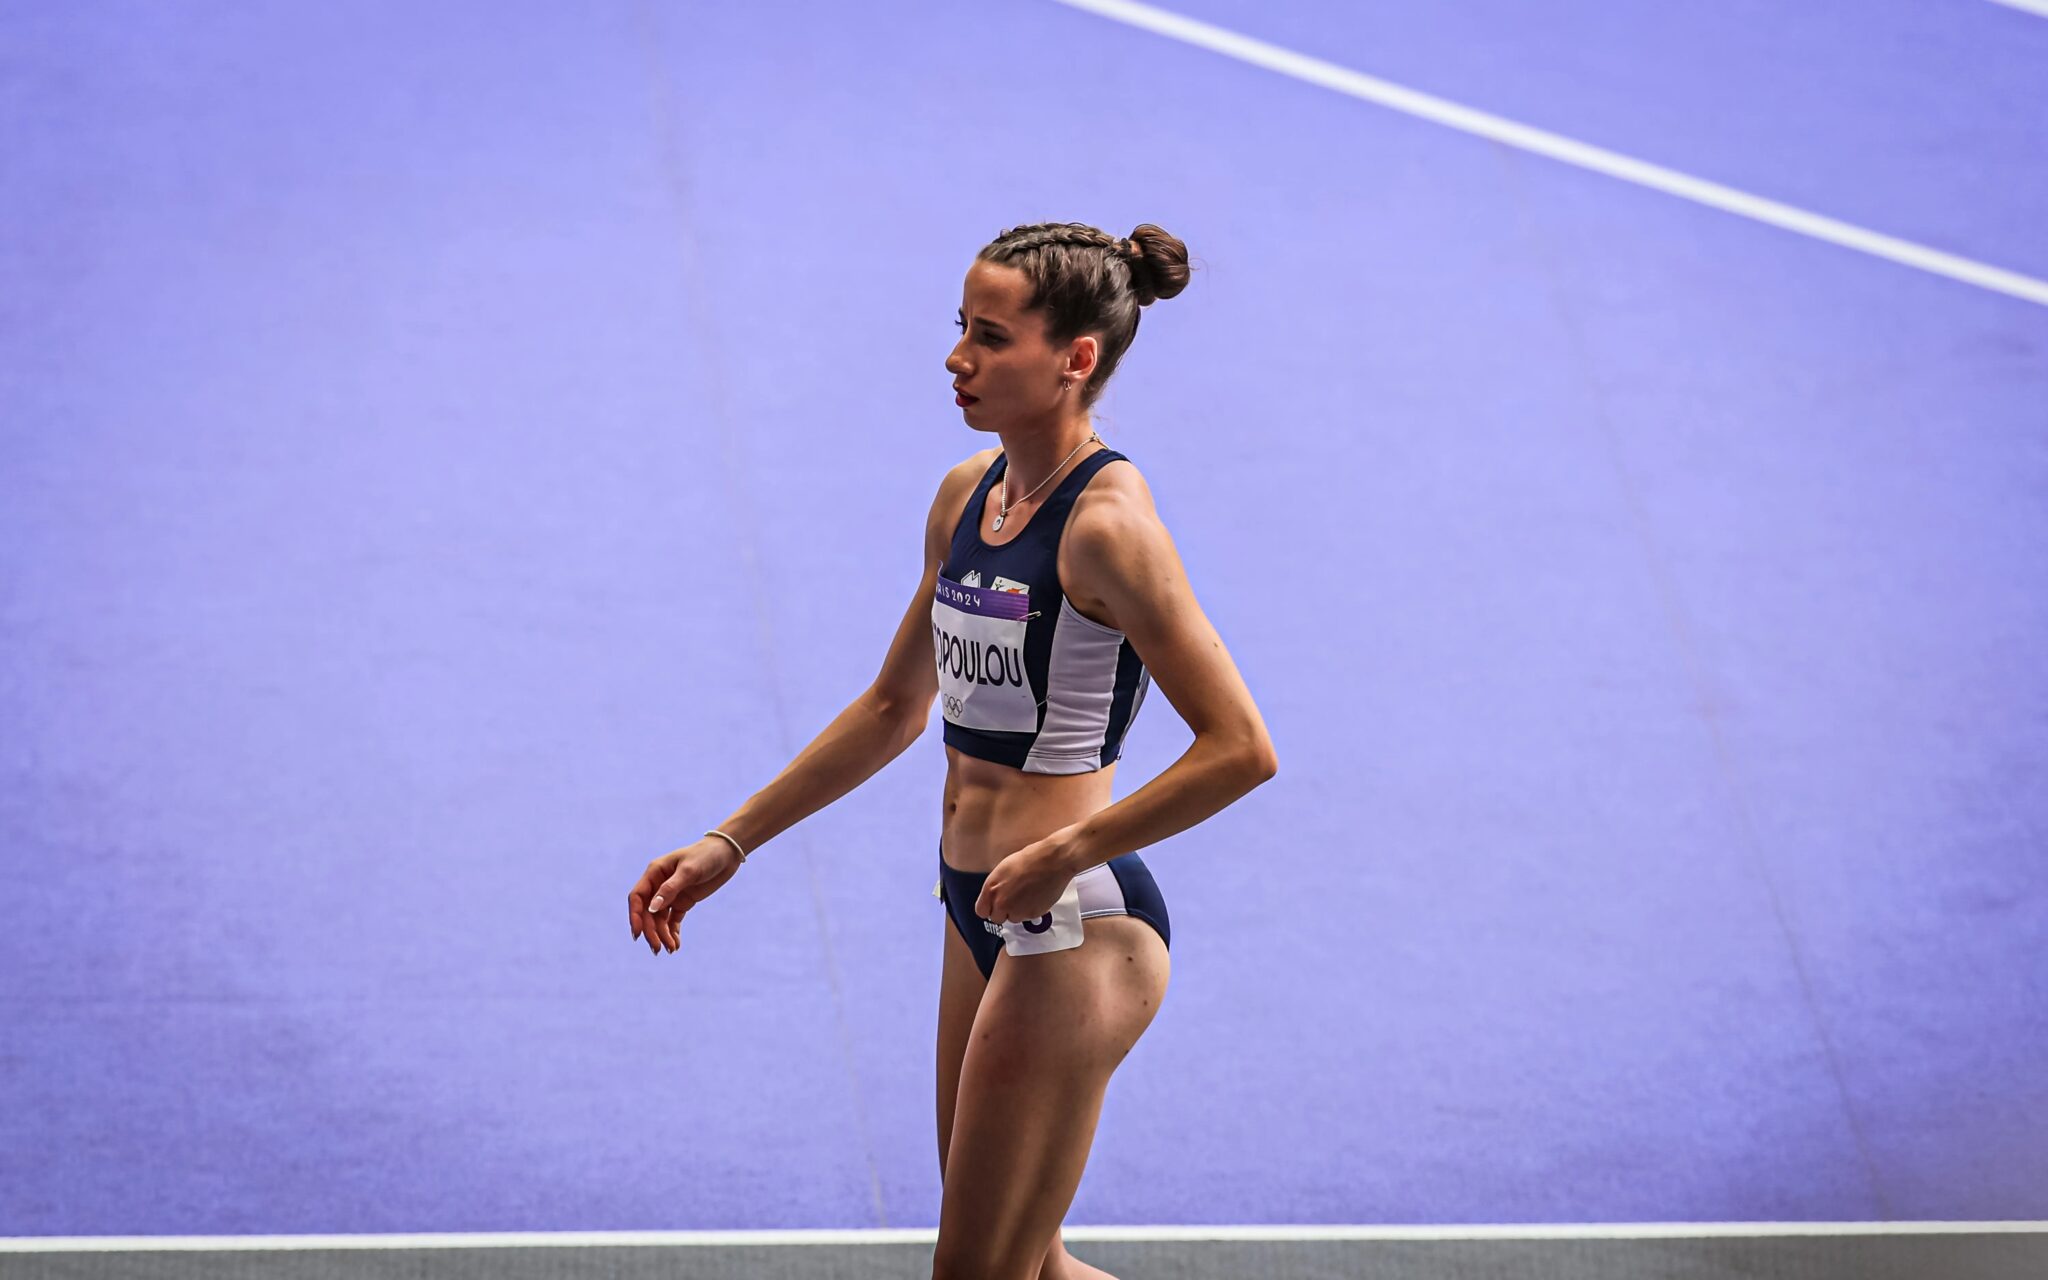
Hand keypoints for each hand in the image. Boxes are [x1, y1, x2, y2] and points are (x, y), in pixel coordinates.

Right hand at [628, 837, 742, 955]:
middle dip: (651, 931)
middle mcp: (659, 885)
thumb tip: (651, 908)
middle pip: (648, 912)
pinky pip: (673, 920)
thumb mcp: (689, 871)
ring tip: (670, 949)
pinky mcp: (683, 902)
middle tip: (658, 948)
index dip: (635, 916)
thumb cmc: (705, 856)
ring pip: (660, 919)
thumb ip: (670, 889)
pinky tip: (676, 945)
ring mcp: (671, 894)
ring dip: (662, 935)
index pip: (637, 897)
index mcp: (655, 873)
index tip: (638, 934)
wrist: (727, 854)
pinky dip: (673, 932)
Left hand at [973, 833, 1081, 924]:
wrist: (1053, 862)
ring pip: (1013, 919)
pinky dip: (1030, 910)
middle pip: (996, 918)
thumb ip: (996, 887)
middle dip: (1003, 911)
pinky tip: (1036, 897)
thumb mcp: (1004, 869)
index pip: (981, 911)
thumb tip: (994, 897)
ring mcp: (1016, 910)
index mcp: (991, 888)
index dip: (989, 908)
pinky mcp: (1032, 914)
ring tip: (1027, 896)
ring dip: (1017, 911)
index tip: (994, 906)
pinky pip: (1027, 917)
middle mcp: (1001, 903)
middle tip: (1013, 900)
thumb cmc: (1029, 860)